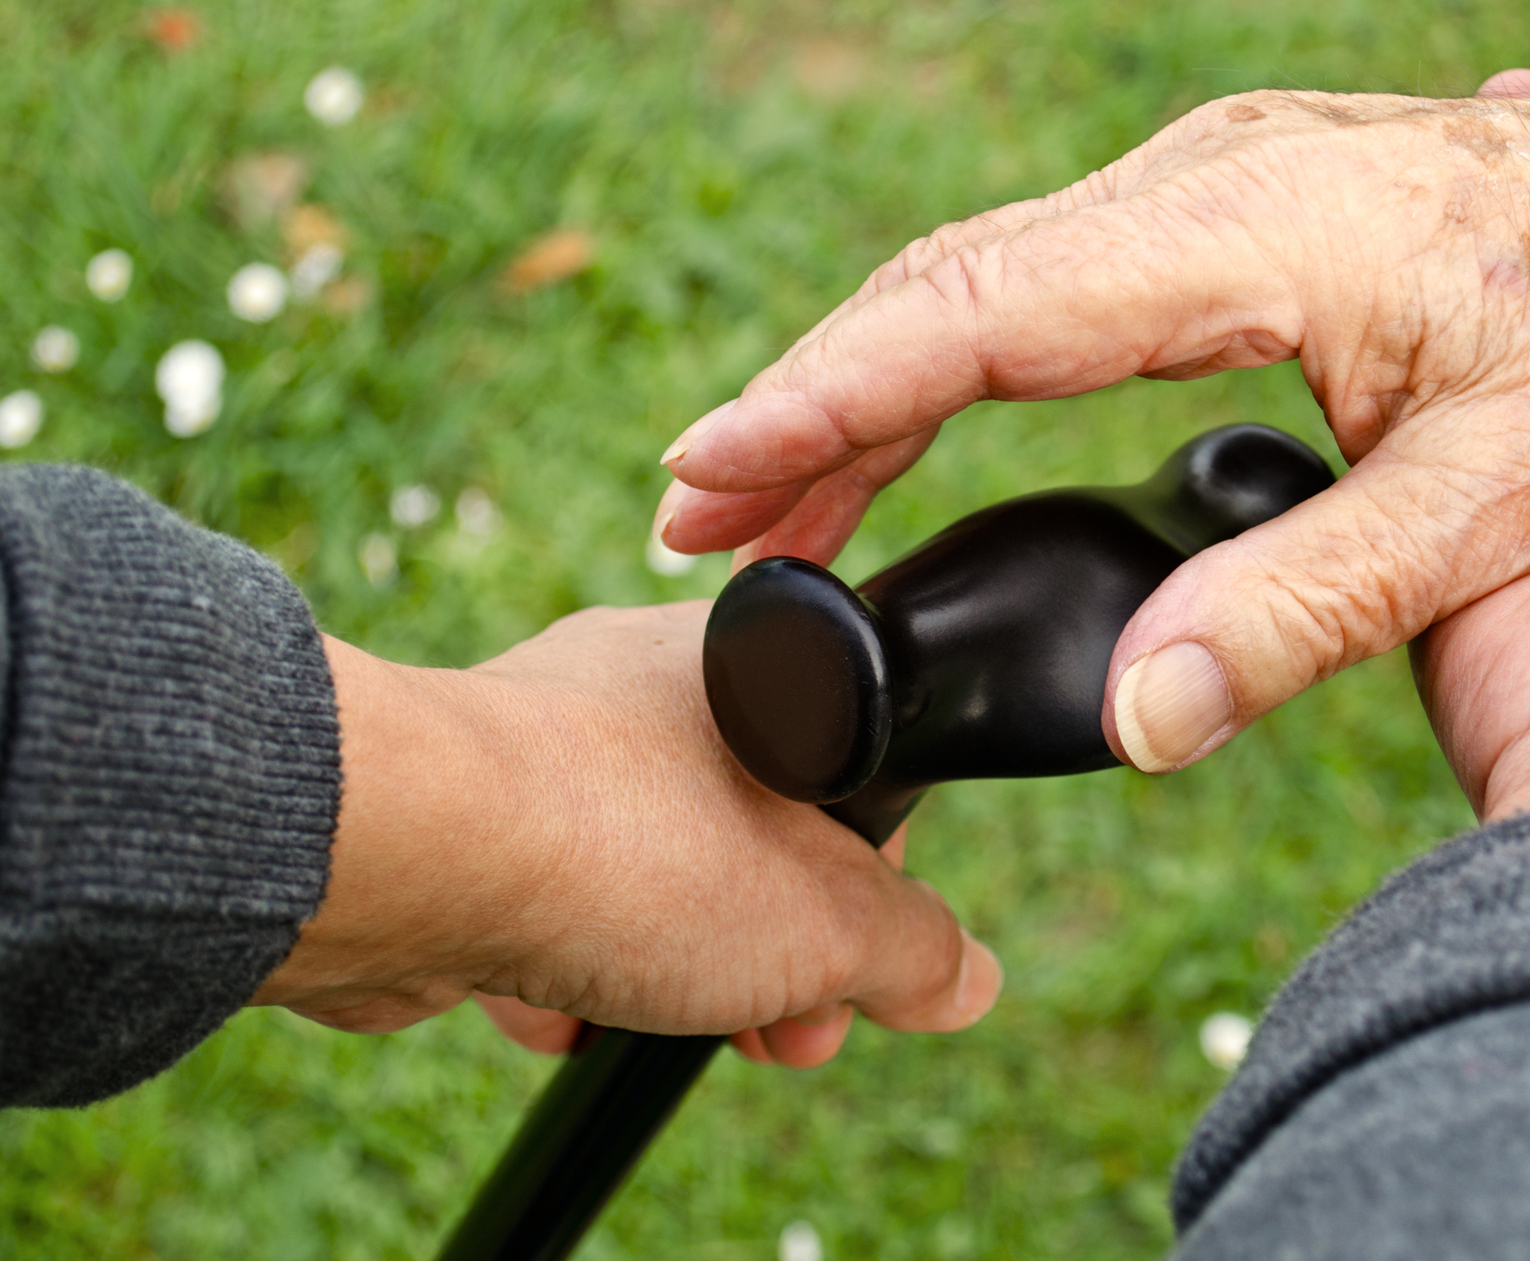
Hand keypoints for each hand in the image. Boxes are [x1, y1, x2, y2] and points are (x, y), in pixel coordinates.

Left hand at [249, 602, 1001, 1068]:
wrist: (407, 851)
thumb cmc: (627, 841)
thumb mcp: (827, 918)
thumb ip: (912, 950)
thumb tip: (963, 980)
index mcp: (753, 659)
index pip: (851, 771)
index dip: (871, 887)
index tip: (864, 967)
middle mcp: (643, 684)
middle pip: (747, 835)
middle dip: (772, 954)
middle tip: (785, 1030)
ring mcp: (543, 746)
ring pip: (643, 877)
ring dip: (668, 971)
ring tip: (665, 1027)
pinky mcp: (461, 816)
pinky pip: (542, 901)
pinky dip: (560, 970)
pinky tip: (560, 1016)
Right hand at [652, 28, 1529, 777]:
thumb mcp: (1491, 491)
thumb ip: (1305, 605)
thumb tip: (1132, 723)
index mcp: (1253, 234)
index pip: (978, 316)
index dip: (829, 401)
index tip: (710, 476)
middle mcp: (1210, 179)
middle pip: (946, 287)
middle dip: (808, 405)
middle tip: (695, 521)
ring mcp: (1217, 176)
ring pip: (983, 273)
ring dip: (866, 380)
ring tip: (765, 493)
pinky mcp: (1231, 200)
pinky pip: (1049, 271)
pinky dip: (950, 351)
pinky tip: (907, 421)